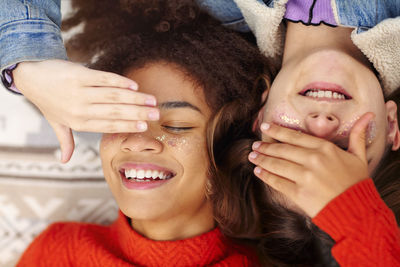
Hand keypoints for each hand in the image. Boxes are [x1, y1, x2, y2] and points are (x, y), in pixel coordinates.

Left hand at [13, 60, 158, 162]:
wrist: (32, 77)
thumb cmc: (48, 101)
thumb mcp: (56, 123)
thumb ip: (65, 141)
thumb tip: (65, 161)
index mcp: (79, 123)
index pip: (108, 125)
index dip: (127, 126)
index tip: (145, 127)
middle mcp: (80, 109)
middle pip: (115, 112)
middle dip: (138, 113)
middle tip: (156, 114)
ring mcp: (80, 91)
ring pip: (113, 96)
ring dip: (135, 98)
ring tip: (151, 100)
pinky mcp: (79, 75)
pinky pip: (104, 79)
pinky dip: (120, 82)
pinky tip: (134, 85)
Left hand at [248, 113, 373, 217]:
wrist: (356, 210)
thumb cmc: (357, 183)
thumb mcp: (359, 156)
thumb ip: (357, 136)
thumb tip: (367, 116)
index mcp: (325, 148)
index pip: (295, 136)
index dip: (277, 131)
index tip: (265, 127)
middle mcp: (312, 160)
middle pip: (282, 150)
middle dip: (266, 146)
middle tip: (255, 145)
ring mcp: (304, 177)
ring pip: (277, 164)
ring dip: (262, 159)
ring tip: (252, 156)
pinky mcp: (298, 193)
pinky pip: (277, 182)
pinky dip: (266, 176)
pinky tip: (258, 171)